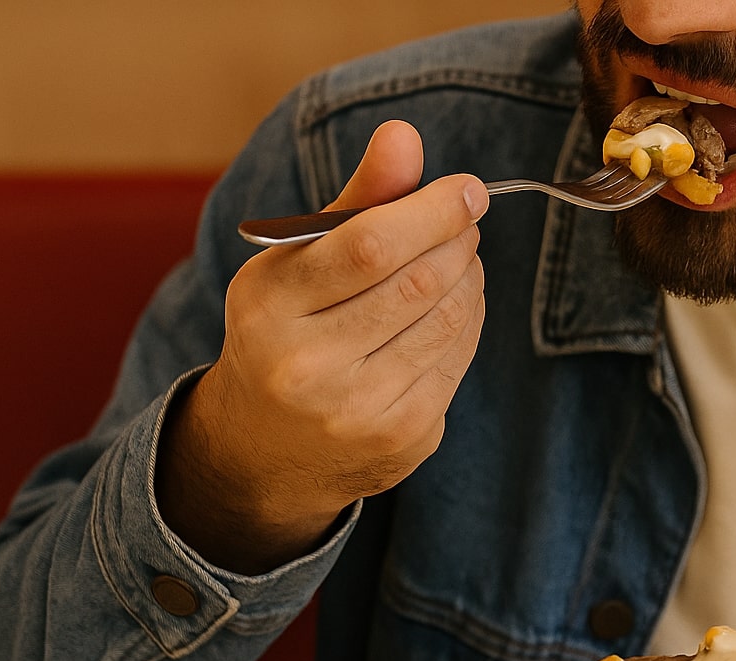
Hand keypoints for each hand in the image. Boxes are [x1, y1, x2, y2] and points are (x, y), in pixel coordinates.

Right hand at [157, 120, 489, 573]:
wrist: (266, 449)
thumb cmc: (286, 330)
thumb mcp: (296, 262)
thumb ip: (355, 200)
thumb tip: (404, 136)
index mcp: (269, 307)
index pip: (369, 246)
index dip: (431, 211)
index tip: (467, 189)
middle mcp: (307, 366)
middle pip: (417, 284)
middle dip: (456, 241)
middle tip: (466, 219)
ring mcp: (358, 411)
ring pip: (446, 323)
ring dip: (469, 278)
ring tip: (461, 256)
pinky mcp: (402, 439)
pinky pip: (456, 362)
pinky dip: (468, 322)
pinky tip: (457, 305)